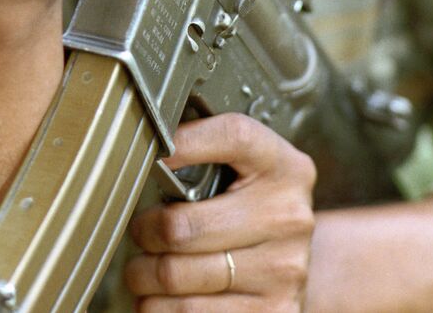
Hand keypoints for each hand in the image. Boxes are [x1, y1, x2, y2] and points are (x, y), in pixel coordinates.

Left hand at [126, 114, 315, 311]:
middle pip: (183, 224)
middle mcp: (288, 216)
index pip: (235, 137)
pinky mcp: (273, 312)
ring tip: (143, 267)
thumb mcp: (248, 171)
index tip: (154, 149)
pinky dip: (158, 307)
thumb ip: (209, 155)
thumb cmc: (252, 209)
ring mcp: (283, 269)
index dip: (188, 142)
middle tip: (139, 229)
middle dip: (145, 230)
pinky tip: (162, 296)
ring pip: (176, 275)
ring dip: (144, 274)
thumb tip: (146, 143)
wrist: (293, 265)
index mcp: (283, 166)